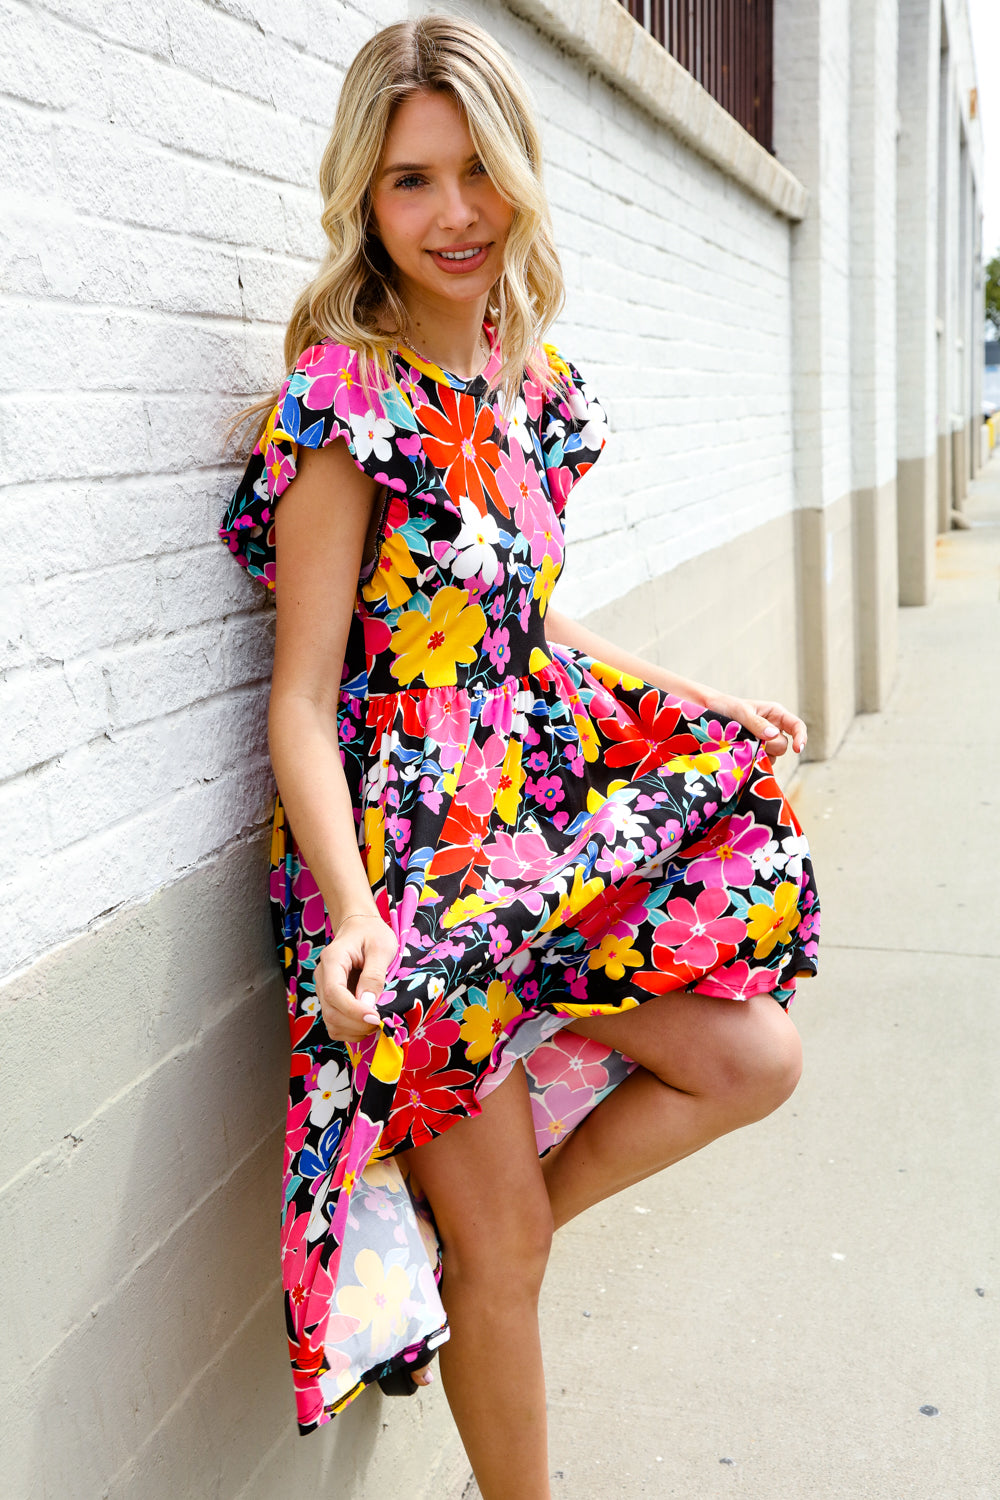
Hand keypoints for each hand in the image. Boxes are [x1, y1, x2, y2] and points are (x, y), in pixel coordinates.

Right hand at [315, 914, 398, 1041]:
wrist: (359, 928)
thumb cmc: (372, 934)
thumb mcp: (381, 948)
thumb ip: (374, 975)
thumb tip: (369, 1003)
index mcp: (332, 960)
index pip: (334, 993)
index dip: (354, 1010)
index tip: (376, 1018)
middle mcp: (323, 977)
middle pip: (330, 1012)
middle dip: (357, 1023)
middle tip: (382, 1022)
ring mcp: (324, 990)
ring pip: (331, 1021)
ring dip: (354, 1030)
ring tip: (377, 1023)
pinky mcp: (331, 999)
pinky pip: (335, 1023)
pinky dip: (351, 1030)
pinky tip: (367, 1023)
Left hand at [699, 692, 806, 758]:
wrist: (706, 715)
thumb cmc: (726, 707)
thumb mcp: (741, 712)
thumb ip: (756, 723)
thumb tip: (773, 735)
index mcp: (775, 714)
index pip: (797, 726)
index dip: (801, 738)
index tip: (797, 749)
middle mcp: (773, 729)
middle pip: (782, 746)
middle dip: (769, 746)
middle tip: (751, 739)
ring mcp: (764, 743)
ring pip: (772, 757)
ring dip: (759, 754)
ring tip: (742, 744)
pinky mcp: (754, 753)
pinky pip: (760, 763)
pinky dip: (752, 761)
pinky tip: (741, 754)